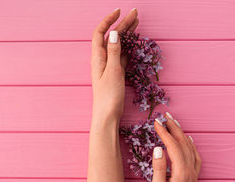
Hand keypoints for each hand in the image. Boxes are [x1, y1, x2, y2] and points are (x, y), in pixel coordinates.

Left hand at [91, 8, 138, 124]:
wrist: (107, 116)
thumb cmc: (108, 96)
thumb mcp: (112, 72)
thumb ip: (113, 52)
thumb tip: (113, 33)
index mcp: (98, 58)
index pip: (100, 33)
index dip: (108, 20)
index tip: (119, 11)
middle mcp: (102, 61)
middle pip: (110, 38)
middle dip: (121, 25)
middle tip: (135, 15)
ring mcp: (108, 68)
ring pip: (117, 47)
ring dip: (125, 35)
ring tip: (136, 24)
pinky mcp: (115, 75)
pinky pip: (121, 57)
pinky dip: (127, 48)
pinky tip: (133, 44)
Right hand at [151, 113, 201, 181]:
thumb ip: (158, 169)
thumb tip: (157, 149)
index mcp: (180, 172)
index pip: (172, 146)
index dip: (164, 133)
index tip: (156, 123)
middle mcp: (189, 170)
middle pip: (183, 143)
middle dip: (174, 128)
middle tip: (165, 116)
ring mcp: (193, 173)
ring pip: (189, 147)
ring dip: (181, 133)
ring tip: (173, 123)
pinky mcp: (192, 176)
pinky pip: (194, 156)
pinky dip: (190, 144)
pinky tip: (187, 140)